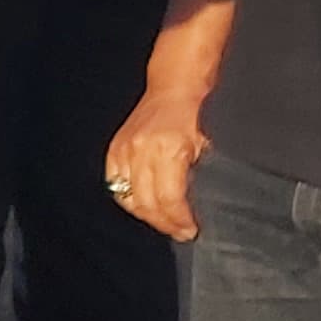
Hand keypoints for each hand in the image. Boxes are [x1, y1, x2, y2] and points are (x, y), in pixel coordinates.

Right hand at [104, 81, 211, 242]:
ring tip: (163, 222)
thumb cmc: (196, 115)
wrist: (173, 89)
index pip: (169, 198)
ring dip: (146, 215)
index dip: (179, 219)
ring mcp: (125, 150)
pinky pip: (115, 184)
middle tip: (180, 232)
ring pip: (128, 197)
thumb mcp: (205, 147)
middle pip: (147, 202)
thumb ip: (194, 176)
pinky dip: (128, 199)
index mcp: (169, 150)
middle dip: (164, 222)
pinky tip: (142, 206)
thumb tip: (190, 207)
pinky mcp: (115, 150)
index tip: (190, 230)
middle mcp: (142, 151)